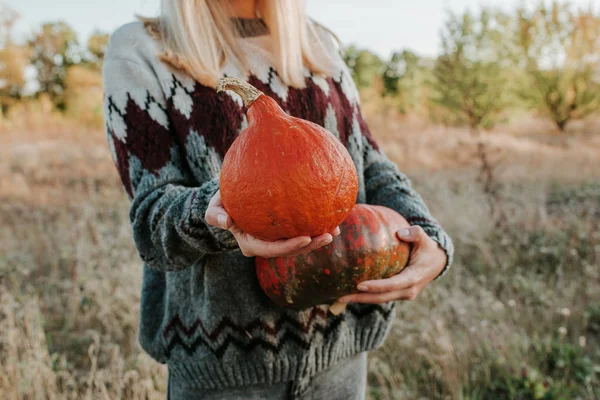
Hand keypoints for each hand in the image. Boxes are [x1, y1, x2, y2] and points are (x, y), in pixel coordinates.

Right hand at [205, 190, 339, 257]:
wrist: (226, 203)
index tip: (306, 238)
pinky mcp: (282, 233)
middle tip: (329, 235)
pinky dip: (314, 227)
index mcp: (250, 245)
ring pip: (298, 245)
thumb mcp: (213, 208)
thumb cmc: (220, 204)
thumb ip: (215, 215)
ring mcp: (274, 241)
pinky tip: (330, 218)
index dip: (290, 246)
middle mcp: (265, 246)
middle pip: (290, 251)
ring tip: (335, 229)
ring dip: (317, 239)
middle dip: (310, 246)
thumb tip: (226, 222)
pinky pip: (300, 232)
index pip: (272, 250)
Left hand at [337, 226, 446, 303]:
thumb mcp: (424, 238)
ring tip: (340, 297)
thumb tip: (401, 233)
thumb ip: (415, 233)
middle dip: (361, 298)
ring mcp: (403, 294)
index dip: (376, 286)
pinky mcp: (398, 294)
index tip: (359, 285)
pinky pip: (381, 296)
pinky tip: (350, 292)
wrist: (437, 262)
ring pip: (380, 300)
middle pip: (382, 298)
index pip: (392, 285)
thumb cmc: (427, 248)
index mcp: (413, 278)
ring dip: (361, 299)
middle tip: (341, 296)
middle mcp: (408, 290)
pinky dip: (367, 296)